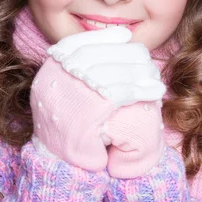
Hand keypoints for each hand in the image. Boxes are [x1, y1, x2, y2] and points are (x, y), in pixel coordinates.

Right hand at [30, 27, 164, 170]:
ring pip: (109, 74)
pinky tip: (154, 91)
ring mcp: (66, 96)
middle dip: (124, 53)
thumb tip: (109, 45)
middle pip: (94, 55)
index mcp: (47, 72)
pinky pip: (119, 94)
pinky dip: (140, 90)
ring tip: (154, 76)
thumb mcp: (64, 93)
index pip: (74, 44)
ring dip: (138, 72)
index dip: (102, 38)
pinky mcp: (86, 113)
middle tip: (145, 55)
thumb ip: (78, 70)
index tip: (124, 35)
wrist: (60, 166)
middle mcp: (52, 80)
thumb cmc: (69, 129)